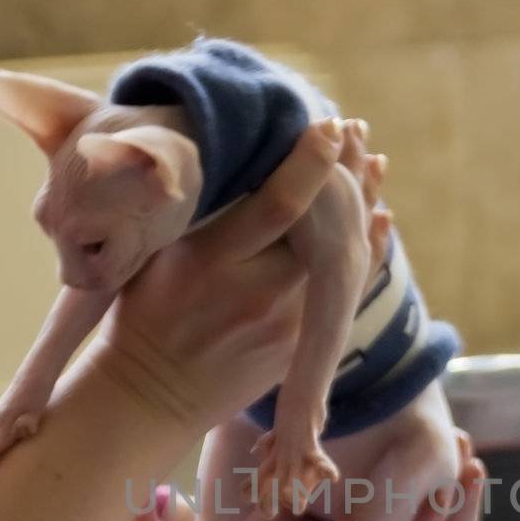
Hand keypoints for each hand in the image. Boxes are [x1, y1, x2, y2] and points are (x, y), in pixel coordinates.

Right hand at [99, 116, 387, 434]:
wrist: (151, 397)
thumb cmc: (142, 314)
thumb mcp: (151, 256)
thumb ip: (191, 208)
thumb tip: (236, 152)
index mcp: (211, 263)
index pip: (278, 204)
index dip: (309, 162)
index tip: (327, 123)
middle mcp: (258, 294)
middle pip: (323, 227)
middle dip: (344, 174)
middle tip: (355, 130)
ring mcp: (287, 325)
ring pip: (344, 257)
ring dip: (362, 205)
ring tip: (372, 160)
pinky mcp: (302, 346)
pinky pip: (346, 290)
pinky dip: (364, 249)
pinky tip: (377, 214)